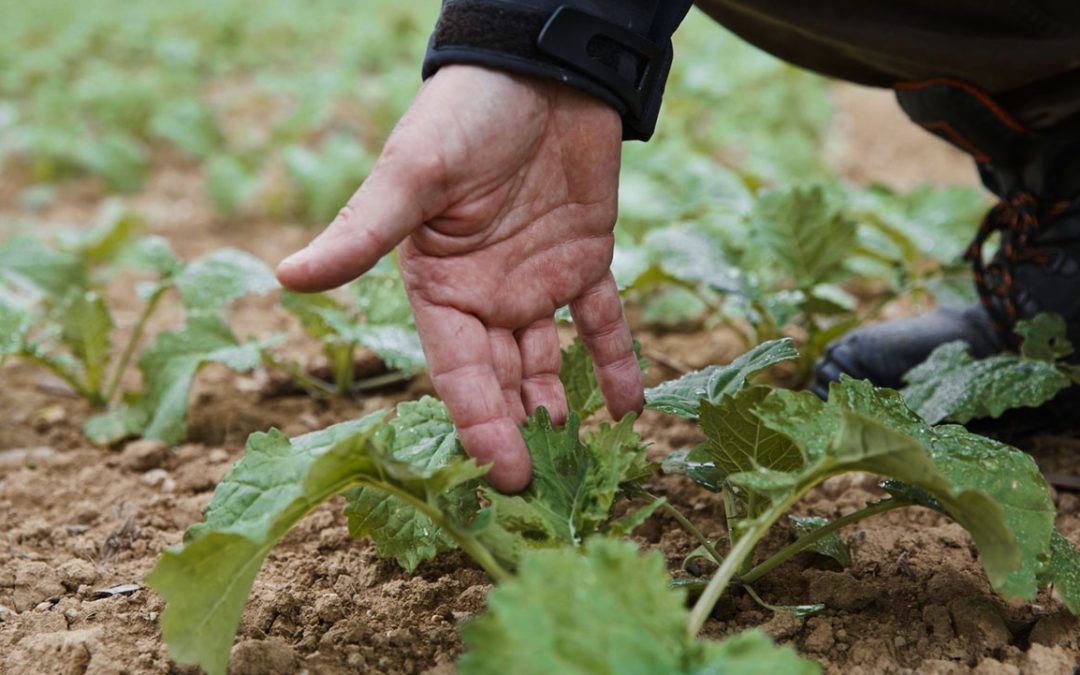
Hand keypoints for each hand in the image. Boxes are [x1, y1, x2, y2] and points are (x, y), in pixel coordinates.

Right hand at [276, 65, 642, 491]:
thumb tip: (288, 277)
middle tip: (545, 487)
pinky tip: (630, 406)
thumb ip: (365, 231)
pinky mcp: (585, 258)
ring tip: (581, 457)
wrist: (541, 67)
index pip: (456, 370)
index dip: (477, 422)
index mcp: (438, 284)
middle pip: (501, 377)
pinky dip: (617, 359)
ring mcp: (536, 279)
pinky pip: (602, 320)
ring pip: (548, 359)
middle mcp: (485, 293)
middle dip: (519, 429)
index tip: (501, 473)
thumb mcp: (415, 174)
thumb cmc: (467, 114)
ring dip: (562, 405)